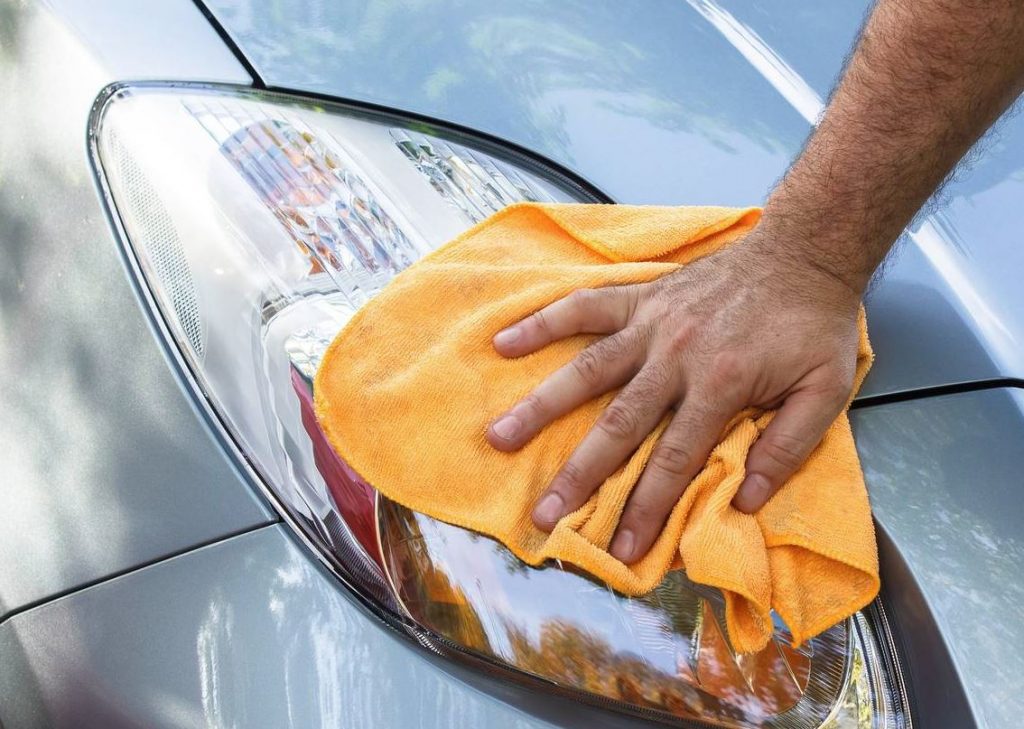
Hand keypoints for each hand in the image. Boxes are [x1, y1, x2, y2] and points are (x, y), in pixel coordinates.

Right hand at [485, 232, 862, 563]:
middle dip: (580, 476)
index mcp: (721, 385)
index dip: (646, 508)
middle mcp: (676, 357)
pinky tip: (505, 342)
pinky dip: (544, 322)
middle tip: (543, 515)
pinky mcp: (641, 297)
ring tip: (499, 437)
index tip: (621, 550)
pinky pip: (586, 308)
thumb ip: (787, 446)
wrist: (803, 252)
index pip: (674, 459)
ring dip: (542, 405)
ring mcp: (652, 324)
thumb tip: (744, 500)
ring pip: (587, 370)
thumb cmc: (812, 325)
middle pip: (618, 425)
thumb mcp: (825, 391)